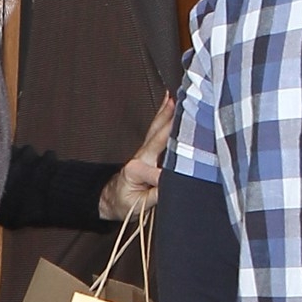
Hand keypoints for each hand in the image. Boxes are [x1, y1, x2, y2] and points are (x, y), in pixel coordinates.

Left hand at [98, 94, 173, 221]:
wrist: (112, 199)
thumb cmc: (125, 203)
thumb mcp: (139, 205)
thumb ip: (155, 194)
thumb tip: (170, 183)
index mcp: (137, 170)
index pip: (159, 166)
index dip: (172, 170)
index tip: (190, 166)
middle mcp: (141, 156)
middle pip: (158, 137)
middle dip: (171, 123)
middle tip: (184, 106)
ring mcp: (144, 151)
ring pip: (157, 129)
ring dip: (166, 112)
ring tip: (175, 97)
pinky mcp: (147, 149)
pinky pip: (156, 130)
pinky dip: (163, 115)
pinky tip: (169, 102)